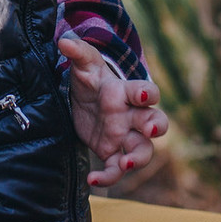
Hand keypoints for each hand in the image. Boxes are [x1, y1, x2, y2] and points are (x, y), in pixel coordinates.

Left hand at [58, 37, 169, 188]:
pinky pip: (117, 169)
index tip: (144, 95)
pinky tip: (93, 180)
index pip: (146, 92)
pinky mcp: (111, 152)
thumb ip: (78, 52)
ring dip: (138, 158)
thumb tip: (63, 40)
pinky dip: (109, 177)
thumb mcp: (83, 65)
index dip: (149, 93)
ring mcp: (124, 136)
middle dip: (157, 127)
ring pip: (143, 150)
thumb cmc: (89, 80)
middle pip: (156, 122)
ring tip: (126, 164)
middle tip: (149, 131)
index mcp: (126, 93)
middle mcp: (131, 116)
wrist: (80, 101)